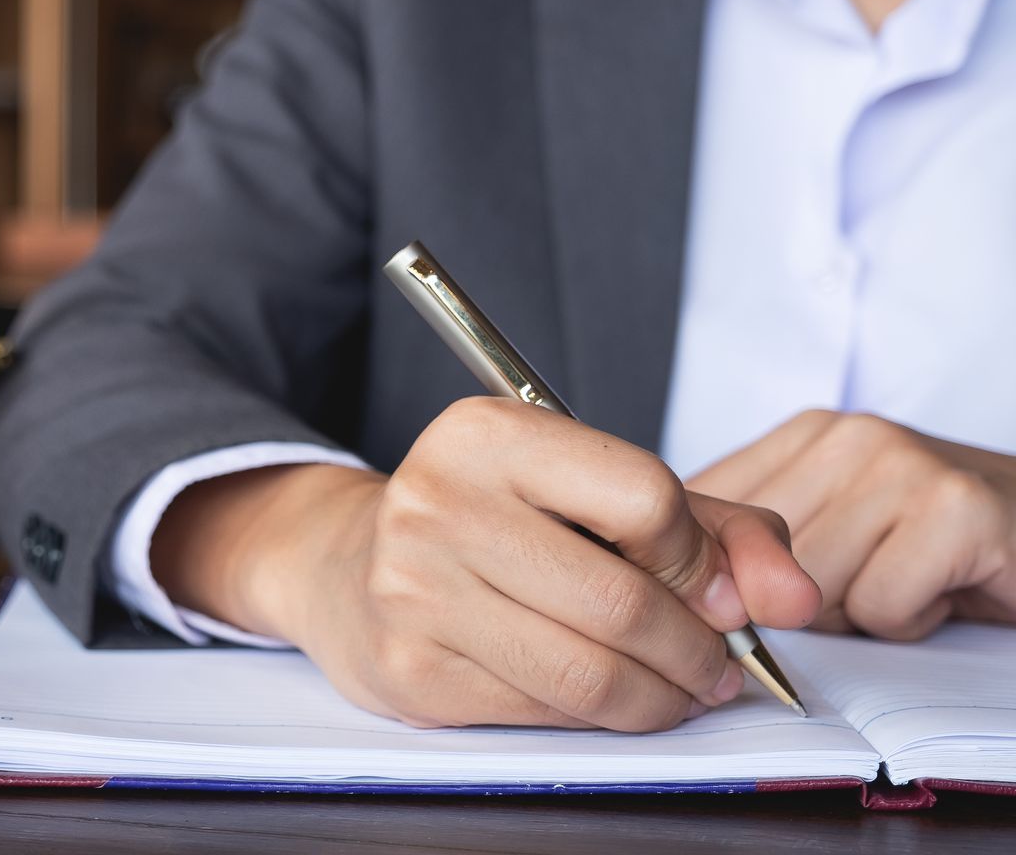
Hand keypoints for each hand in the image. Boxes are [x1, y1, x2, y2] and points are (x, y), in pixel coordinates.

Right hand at [154, 398, 819, 731]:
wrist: (356, 563)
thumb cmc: (495, 517)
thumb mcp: (591, 488)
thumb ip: (711, 526)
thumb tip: (794, 597)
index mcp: (489, 432)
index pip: (644, 495)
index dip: (701, 557)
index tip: (718, 589)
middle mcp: (440, 499)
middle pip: (623, 599)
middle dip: (699, 650)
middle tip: (721, 665)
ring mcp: (416, 587)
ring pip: (589, 672)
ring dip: (663, 696)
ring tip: (679, 687)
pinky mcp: (411, 668)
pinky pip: (545, 714)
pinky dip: (602, 717)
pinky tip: (610, 695)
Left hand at [689, 410, 1015, 639]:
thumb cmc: (932, 541)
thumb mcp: (834, 520)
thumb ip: (755, 537)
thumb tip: (668, 576)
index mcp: (807, 433)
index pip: (706, 505)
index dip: (716, 569)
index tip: (742, 592)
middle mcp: (848, 436)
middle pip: (754, 560)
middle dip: (802, 602)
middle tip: (868, 579)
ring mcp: (901, 464)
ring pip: (812, 590)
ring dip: (861, 612)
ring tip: (908, 578)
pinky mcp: (953, 509)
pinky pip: (880, 606)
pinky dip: (910, 620)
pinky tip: (942, 588)